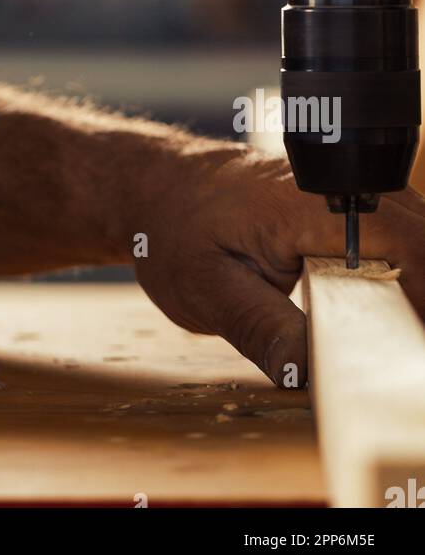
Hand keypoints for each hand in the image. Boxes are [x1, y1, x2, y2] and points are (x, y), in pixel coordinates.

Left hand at [136, 138, 424, 385]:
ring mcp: (341, 182)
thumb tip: (308, 371)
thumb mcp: (204, 290)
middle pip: (415, 231)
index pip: (395, 239)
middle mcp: (331, 183)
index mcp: (299, 203)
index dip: (421, 290)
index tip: (413, 342)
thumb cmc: (171, 232)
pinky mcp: (344, 195)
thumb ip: (260, 328)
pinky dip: (401, 261)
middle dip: (418, 290)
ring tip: (399, 331)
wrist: (155, 187)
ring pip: (411, 225)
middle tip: (405, 348)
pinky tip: (387, 300)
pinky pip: (393, 224)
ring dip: (413, 276)